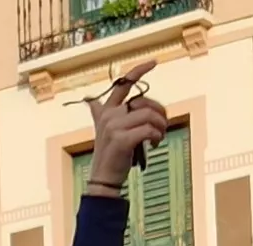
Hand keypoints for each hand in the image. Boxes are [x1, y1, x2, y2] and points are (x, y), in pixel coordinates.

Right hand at [81, 64, 169, 192]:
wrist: (103, 178)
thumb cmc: (110, 153)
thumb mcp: (103, 130)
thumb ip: (99, 112)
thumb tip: (89, 99)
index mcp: (106, 110)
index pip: (123, 85)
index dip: (138, 71)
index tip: (154, 62)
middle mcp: (108, 115)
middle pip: (144, 102)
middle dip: (160, 113)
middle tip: (163, 126)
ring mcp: (114, 127)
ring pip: (149, 116)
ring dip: (161, 127)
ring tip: (159, 137)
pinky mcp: (122, 140)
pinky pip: (149, 130)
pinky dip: (156, 136)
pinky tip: (154, 144)